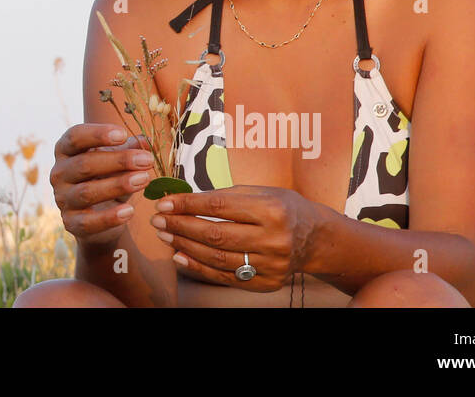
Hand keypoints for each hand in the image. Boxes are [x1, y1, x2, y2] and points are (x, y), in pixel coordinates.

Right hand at [50, 123, 154, 247]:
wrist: (101, 215)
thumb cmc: (107, 177)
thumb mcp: (119, 161)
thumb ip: (131, 149)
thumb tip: (146, 141)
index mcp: (66, 151)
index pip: (75, 137)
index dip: (97, 134)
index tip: (123, 134)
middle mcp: (59, 173)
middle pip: (84, 164)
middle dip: (118, 161)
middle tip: (146, 160)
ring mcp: (63, 199)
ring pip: (86, 192)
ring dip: (117, 186)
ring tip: (144, 179)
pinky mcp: (70, 222)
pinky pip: (88, 222)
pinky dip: (110, 217)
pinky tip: (130, 211)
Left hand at [148, 185, 328, 291]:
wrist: (316, 238)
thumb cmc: (283, 207)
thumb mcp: (261, 191)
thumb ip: (225, 195)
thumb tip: (183, 199)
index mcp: (271, 209)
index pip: (219, 205)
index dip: (187, 205)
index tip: (164, 203)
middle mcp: (273, 239)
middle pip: (215, 234)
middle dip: (181, 226)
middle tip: (158, 220)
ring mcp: (271, 264)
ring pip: (217, 257)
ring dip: (185, 245)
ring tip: (165, 235)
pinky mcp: (266, 282)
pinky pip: (225, 276)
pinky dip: (199, 266)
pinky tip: (180, 255)